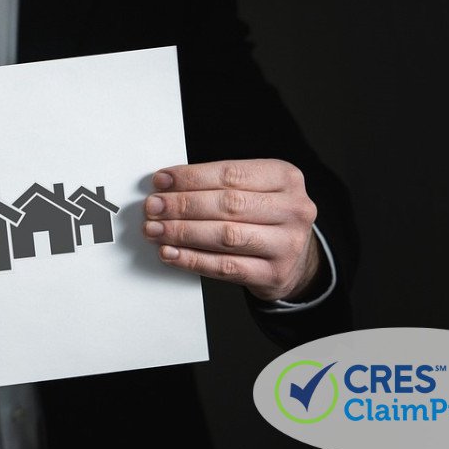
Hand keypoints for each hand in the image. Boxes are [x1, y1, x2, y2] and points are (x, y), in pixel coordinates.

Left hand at [143, 159, 320, 301]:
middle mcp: (293, 209)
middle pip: (228, 204)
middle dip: (183, 205)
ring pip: (225, 236)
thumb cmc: (264, 217)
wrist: (295, 260)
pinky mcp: (274, 274)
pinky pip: (225, 267)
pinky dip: (192, 259)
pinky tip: (170, 253)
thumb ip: (217, 185)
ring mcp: (287, 244)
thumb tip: (166, 187)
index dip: (191, 177)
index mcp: (285, 178)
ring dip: (183, 232)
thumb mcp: (254, 190)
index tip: (161, 181)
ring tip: (155, 229)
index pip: (231, 174)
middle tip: (153, 207)